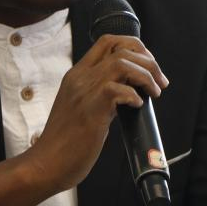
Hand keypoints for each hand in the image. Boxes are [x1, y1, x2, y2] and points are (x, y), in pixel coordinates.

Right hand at [27, 34, 169, 194]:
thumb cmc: (65, 143)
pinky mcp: (91, 109)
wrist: (46, 163)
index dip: (134, 47)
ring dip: (146, 75)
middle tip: (160, 81)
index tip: (148, 64)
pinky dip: (135, 96)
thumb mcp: (79, 108)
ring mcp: (84, 91)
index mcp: (76, 75)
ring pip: (123, 63)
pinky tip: (138, 106)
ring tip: (155, 92)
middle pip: (121, 48)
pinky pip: (120, 90)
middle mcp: (80, 78)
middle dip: (148, 60)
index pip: (107, 42)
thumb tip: (128, 94)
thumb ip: (98, 96)